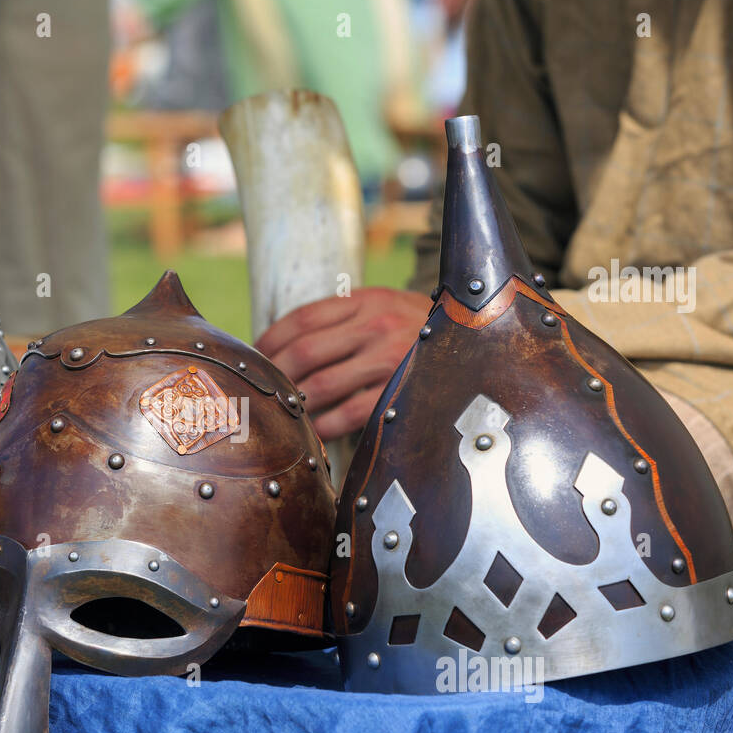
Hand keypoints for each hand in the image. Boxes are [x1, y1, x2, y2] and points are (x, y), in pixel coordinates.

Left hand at [255, 287, 433, 439]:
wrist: (478, 339)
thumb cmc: (416, 330)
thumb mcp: (383, 307)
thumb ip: (341, 320)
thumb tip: (280, 348)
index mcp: (365, 300)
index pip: (300, 319)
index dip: (269, 342)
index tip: (254, 359)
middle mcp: (376, 325)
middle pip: (303, 353)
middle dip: (274, 376)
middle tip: (259, 393)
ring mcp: (390, 358)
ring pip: (322, 385)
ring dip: (295, 404)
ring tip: (281, 413)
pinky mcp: (402, 391)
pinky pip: (349, 414)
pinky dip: (324, 426)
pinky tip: (313, 433)